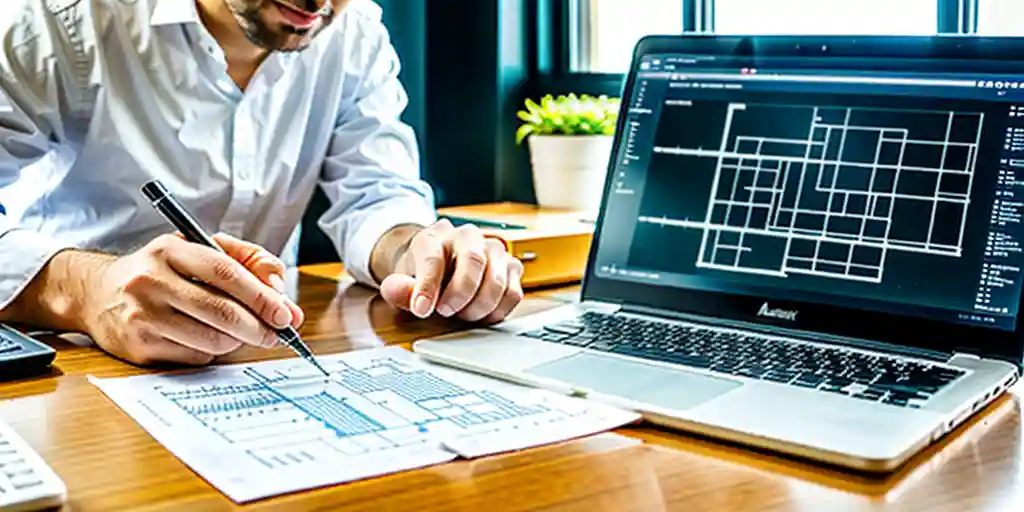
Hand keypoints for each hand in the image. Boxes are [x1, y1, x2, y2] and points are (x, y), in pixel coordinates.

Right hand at [79, 234, 302, 365]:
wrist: (96, 293)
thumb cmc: (162, 270)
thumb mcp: (201, 249)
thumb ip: (250, 262)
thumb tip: (283, 296)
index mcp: (171, 250)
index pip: (226, 272)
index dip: (262, 296)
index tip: (285, 313)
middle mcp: (151, 281)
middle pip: (221, 312)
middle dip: (258, 327)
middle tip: (275, 334)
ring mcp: (142, 316)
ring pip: (211, 340)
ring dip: (236, 342)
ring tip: (238, 333)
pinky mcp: (137, 347)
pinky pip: (193, 358)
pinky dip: (210, 353)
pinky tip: (202, 339)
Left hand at [378, 220, 524, 322]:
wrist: (441, 267)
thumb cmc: (423, 274)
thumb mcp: (403, 282)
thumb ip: (398, 288)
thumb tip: (400, 292)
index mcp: (436, 235)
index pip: (433, 256)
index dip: (427, 286)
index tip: (421, 309)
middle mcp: (468, 236)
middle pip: (474, 260)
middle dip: (460, 294)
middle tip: (446, 312)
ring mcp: (494, 250)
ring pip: (498, 280)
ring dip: (479, 307)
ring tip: (462, 314)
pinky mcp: (512, 267)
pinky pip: (513, 293)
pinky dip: (497, 311)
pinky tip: (480, 314)